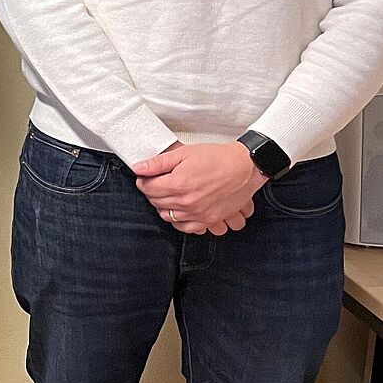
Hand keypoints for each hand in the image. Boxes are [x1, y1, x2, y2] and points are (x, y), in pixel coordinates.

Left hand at [131, 141, 265, 232]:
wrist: (245, 168)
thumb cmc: (217, 158)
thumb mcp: (184, 153)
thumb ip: (158, 162)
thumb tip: (138, 167)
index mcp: (177, 184)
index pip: (147, 188)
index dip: (143, 181)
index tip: (146, 177)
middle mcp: (186, 202)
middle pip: (156, 202)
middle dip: (152, 192)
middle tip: (158, 183)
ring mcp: (198, 214)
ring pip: (168, 216)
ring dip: (164, 206)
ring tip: (170, 195)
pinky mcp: (210, 220)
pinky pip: (187, 228)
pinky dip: (180, 221)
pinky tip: (181, 210)